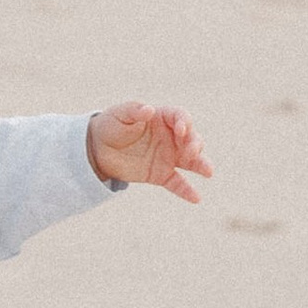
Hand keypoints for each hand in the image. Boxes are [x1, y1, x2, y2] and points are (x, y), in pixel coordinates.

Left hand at [87, 102, 212, 199]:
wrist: (98, 149)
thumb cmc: (111, 125)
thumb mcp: (120, 114)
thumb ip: (135, 110)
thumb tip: (149, 110)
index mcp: (162, 118)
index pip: (181, 117)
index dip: (184, 123)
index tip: (181, 130)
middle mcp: (170, 137)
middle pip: (191, 139)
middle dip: (195, 144)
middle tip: (191, 152)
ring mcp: (168, 157)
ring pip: (191, 161)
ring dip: (201, 165)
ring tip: (208, 171)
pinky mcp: (161, 174)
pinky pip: (177, 183)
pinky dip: (187, 190)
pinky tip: (196, 198)